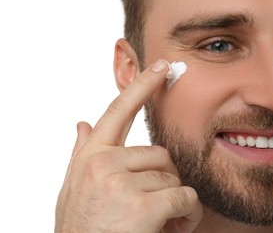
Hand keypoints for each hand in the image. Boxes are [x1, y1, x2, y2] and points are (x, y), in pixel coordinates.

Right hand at [55, 60, 202, 232]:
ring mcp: (120, 182)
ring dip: (173, 199)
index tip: (160, 67)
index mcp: (90, 156)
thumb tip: (81, 123)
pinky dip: (187, 213)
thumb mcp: (73, 188)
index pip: (119, 110)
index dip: (141, 86)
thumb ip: (79, 153)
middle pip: (158, 154)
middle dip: (162, 178)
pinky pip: (183, 196)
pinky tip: (172, 226)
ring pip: (171, 176)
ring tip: (160, 219)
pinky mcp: (141, 205)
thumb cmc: (81, 227)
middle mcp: (103, 162)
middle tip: (156, 201)